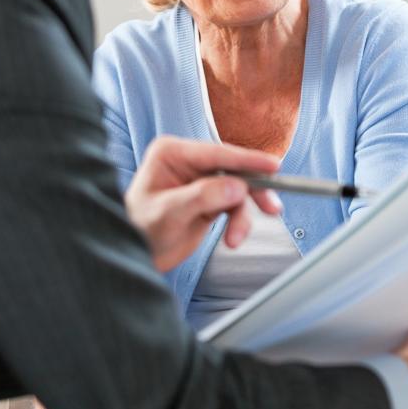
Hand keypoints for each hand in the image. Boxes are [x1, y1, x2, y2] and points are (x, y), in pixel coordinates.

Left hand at [127, 136, 281, 270]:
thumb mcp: (168, 213)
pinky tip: (233, 238)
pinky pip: (235, 206)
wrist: (135, 255)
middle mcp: (188, 163)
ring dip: (242, 216)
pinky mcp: (210, 199)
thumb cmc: (139, 230)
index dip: (247, 160)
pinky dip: (238, 222)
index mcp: (171, 153)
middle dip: (252, 191)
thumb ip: (202, 197)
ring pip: (238, 190)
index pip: (216, 153)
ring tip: (236, 238)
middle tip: (271, 206)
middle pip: (233, 169)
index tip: (272, 166)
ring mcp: (201, 181)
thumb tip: (237, 186)